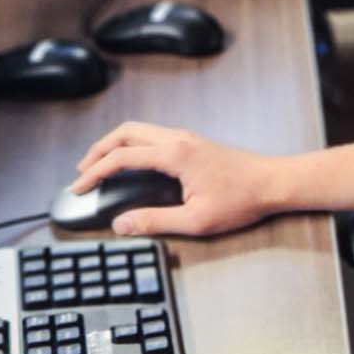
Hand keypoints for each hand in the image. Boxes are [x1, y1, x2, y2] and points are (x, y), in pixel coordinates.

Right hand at [70, 122, 284, 237]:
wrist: (274, 183)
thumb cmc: (242, 199)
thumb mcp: (196, 220)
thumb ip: (155, 221)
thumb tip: (122, 224)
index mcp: (174, 154)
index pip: (121, 157)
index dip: (94, 172)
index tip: (79, 187)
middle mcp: (178, 139)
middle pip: (125, 132)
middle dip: (98, 149)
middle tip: (82, 171)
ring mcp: (186, 138)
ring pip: (139, 130)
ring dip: (115, 144)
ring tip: (100, 164)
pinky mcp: (194, 142)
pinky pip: (153, 135)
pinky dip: (133, 144)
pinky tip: (132, 161)